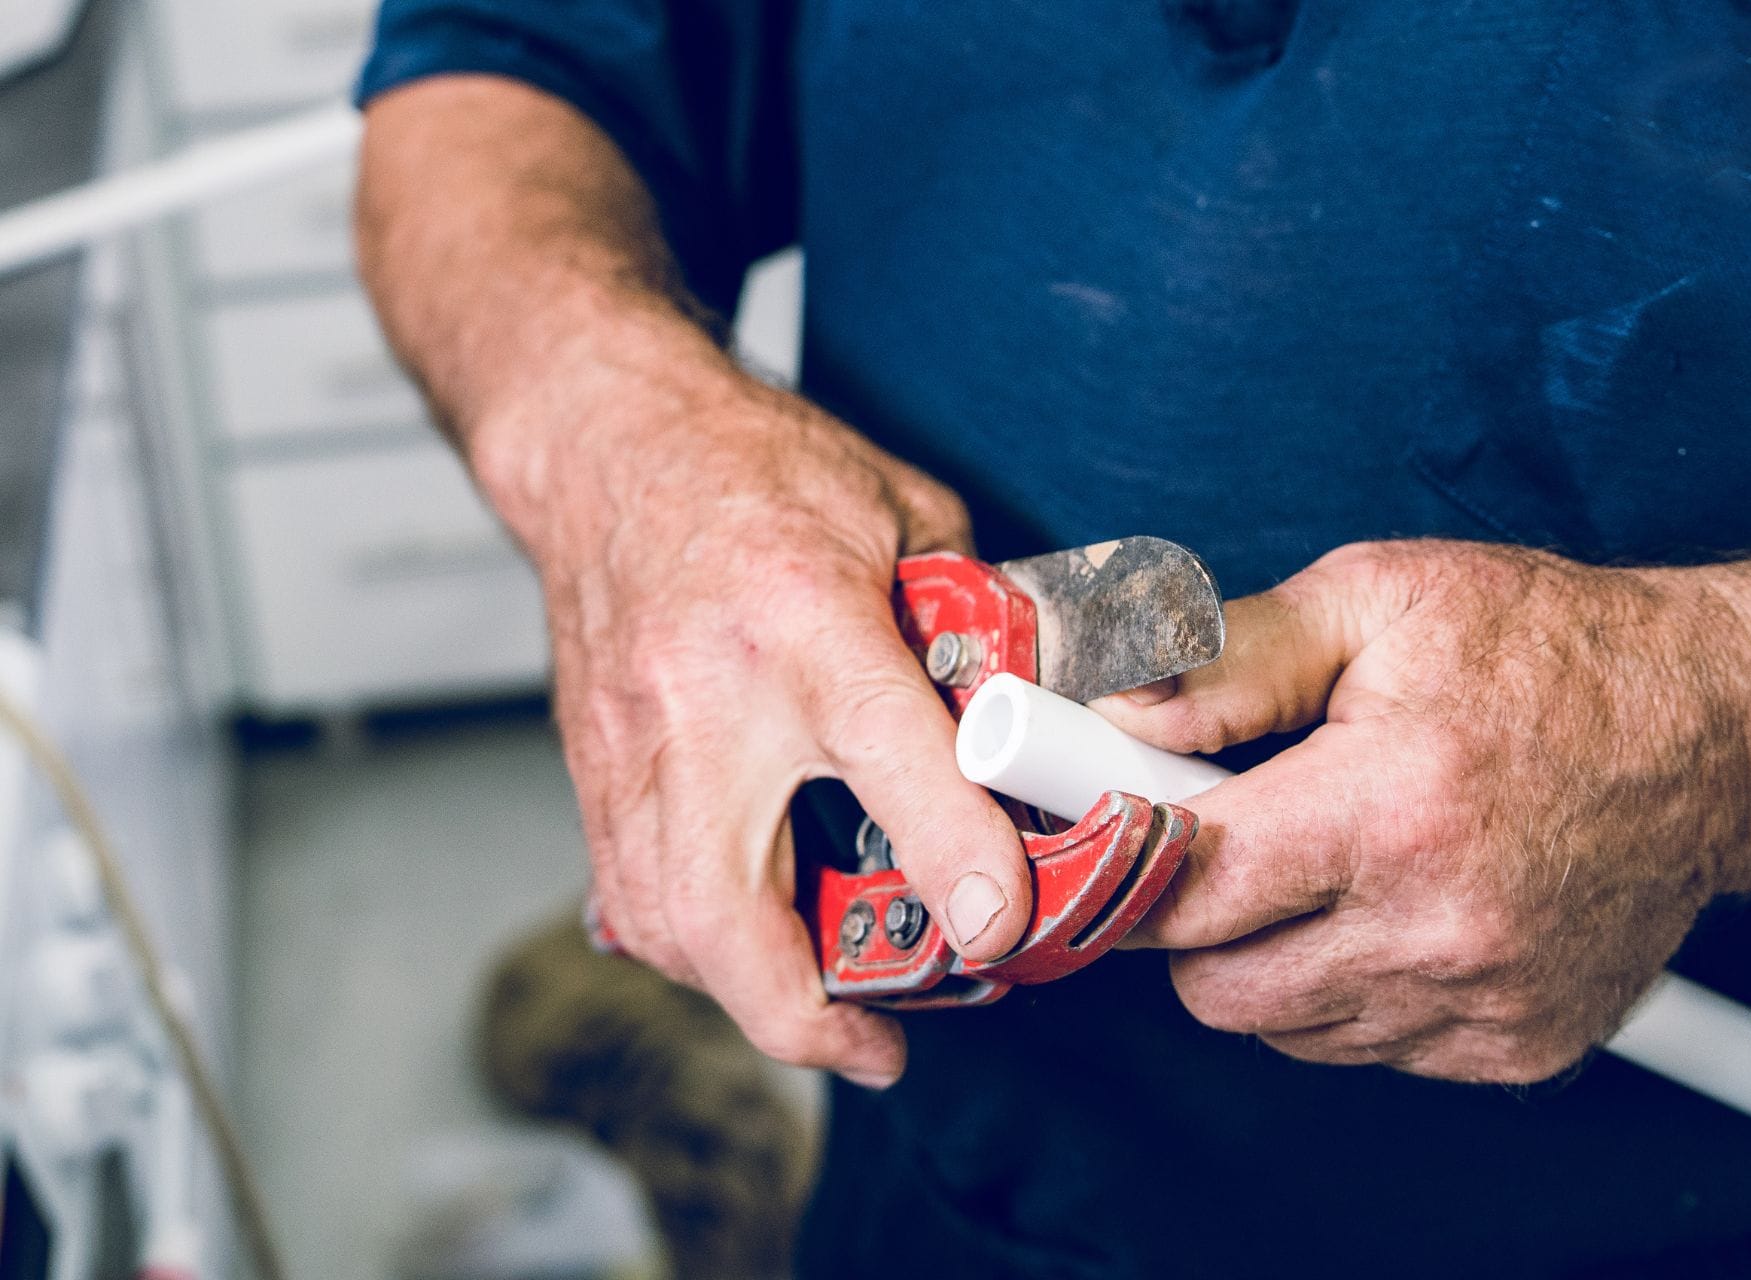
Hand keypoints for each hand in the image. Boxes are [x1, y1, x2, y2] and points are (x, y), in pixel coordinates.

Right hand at [475, 342, 1030, 1088]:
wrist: (605, 445)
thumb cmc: (757, 468)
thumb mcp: (905, 513)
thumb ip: (973, 619)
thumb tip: (1031, 711)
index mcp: (803, 617)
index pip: (884, 755)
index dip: (951, 858)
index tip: (998, 929)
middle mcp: (706, 697)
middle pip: (724, 905)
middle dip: (807, 1014)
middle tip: (884, 1046)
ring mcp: (631, 744)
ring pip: (666, 927)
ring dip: (751, 996)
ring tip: (834, 1013)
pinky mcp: (593, 770)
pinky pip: (630, 899)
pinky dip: (695, 950)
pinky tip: (751, 951)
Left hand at [1096, 540, 1750, 1082]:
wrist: (1717, 733)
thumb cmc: (1545, 652)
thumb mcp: (1378, 598)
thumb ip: (1232, 657)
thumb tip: (1119, 710)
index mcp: (1386, 807)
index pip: (1183, 893)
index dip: (1130, 862)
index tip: (1120, 834)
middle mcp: (1435, 925)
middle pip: (1216, 987)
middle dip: (1194, 920)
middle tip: (1233, 845)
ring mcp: (1483, 999)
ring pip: (1285, 1028)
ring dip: (1275, 957)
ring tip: (1333, 864)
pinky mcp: (1519, 1045)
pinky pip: (1370, 1048)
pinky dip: (1356, 991)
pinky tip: (1400, 907)